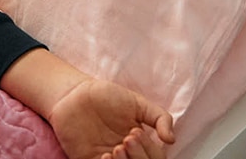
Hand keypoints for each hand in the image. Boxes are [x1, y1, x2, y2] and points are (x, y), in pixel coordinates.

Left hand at [48, 76, 174, 158]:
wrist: (74, 93)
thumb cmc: (106, 97)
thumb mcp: (137, 103)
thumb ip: (159, 117)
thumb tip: (171, 139)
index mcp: (140, 144)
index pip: (154, 158)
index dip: (149, 150)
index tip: (135, 132)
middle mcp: (126, 155)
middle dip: (138, 158)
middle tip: (127, 139)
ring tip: (117, 148)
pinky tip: (105, 156)